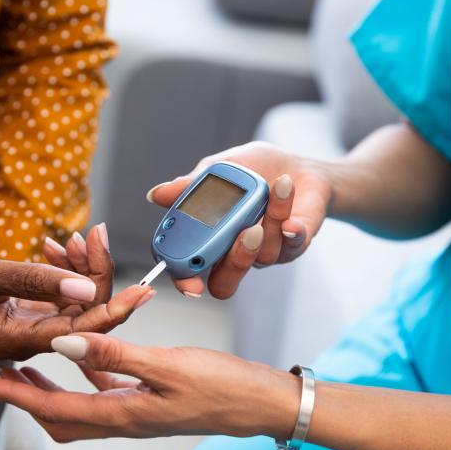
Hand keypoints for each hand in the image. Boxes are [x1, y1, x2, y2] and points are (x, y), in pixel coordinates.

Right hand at [0, 226, 153, 359]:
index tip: (144, 291)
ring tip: (77, 236)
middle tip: (100, 234)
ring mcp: (31, 319)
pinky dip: (66, 263)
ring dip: (82, 263)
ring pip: (78, 296)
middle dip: (97, 272)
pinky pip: (64, 286)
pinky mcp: (31, 303)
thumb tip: (87, 291)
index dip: (115, 310)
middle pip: (86, 311)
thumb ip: (35, 282)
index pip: (80, 331)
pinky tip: (59, 244)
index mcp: (15, 339)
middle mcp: (28, 335)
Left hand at [0, 332, 300, 442]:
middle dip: (28, 399)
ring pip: (81, 408)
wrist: (258, 402)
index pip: (56, 409)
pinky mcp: (151, 402)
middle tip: (4, 377)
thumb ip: (114, 353)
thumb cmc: (220, 385)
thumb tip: (64, 344)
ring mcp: (139, 413)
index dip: (19, 396)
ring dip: (53, 390)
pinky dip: (88, 379)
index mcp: (124, 415)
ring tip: (34, 367)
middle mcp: (125, 420)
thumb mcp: (166, 365)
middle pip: (62, 419)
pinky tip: (89, 358)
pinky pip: (107, 394)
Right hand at [146, 142, 332, 298]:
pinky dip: (293, 231)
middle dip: (234, 261)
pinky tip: (291, 220)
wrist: (295, 166)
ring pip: (263, 255)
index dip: (184, 278)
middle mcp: (234, 255)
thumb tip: (156, 195)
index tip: (188, 278)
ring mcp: (265, 253)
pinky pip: (293, 244)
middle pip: (224, 283)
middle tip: (244, 233)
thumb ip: (191, 186)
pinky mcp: (295, 245)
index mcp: (209, 241)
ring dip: (270, 219)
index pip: (189, 270)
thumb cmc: (252, 170)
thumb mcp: (218, 170)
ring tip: (277, 188)